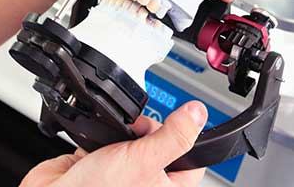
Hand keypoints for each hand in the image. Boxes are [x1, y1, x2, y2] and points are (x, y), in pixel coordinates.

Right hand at [20, 101, 208, 186]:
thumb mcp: (144, 160)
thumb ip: (173, 136)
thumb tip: (198, 113)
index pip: (191, 159)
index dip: (184, 137)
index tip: (178, 121)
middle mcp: (145, 182)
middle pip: (158, 141)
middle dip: (144, 131)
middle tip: (134, 139)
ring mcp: (122, 172)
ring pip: (131, 139)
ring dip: (120, 133)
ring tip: (111, 144)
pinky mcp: (99, 162)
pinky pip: (106, 138)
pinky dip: (100, 135)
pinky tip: (96, 146)